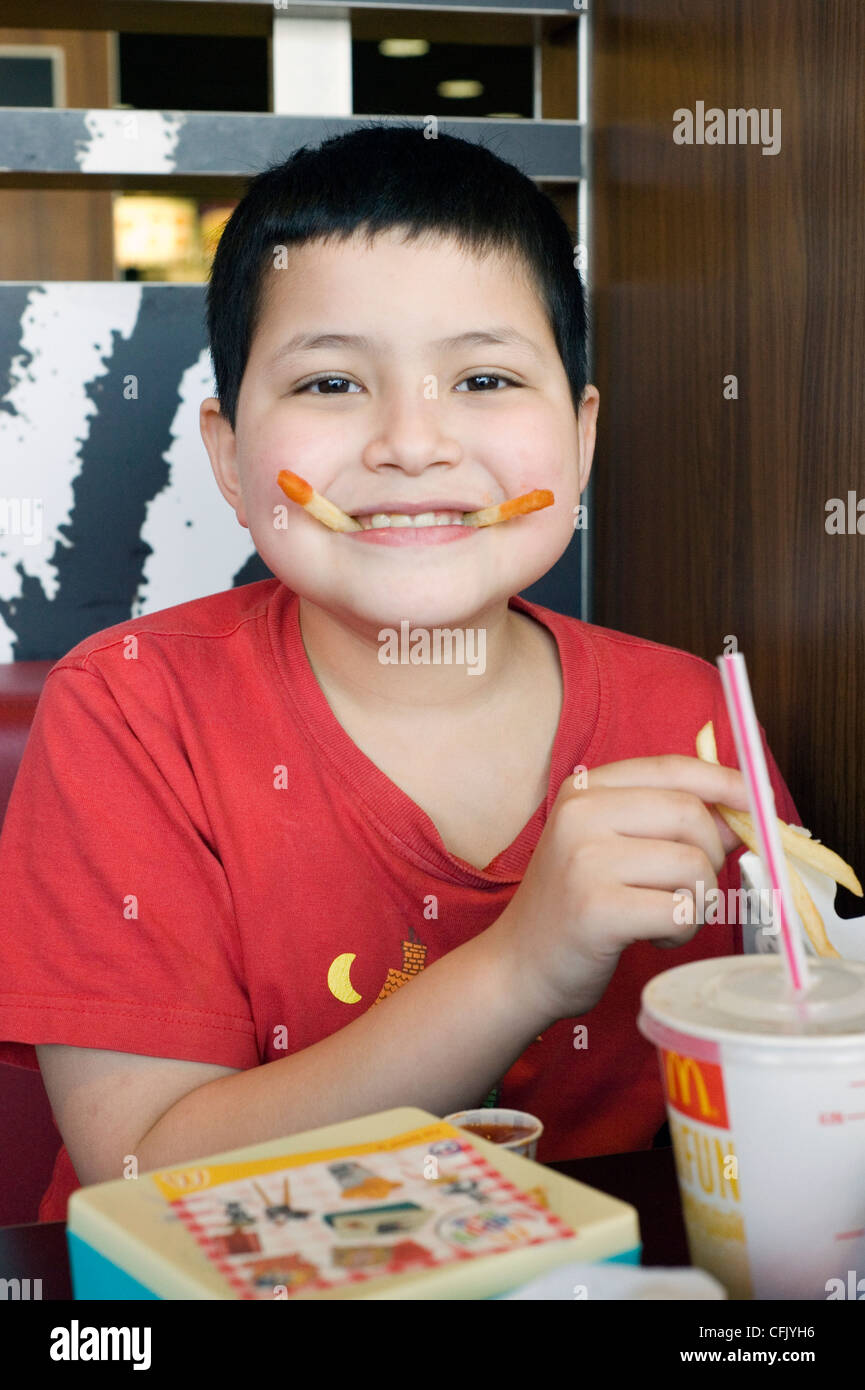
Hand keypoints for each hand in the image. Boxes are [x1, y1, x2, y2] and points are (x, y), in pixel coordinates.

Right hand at [489, 755, 751, 1023]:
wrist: (519, 966)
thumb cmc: (575, 905)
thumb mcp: (612, 847)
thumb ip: (669, 823)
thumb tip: (741, 813)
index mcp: (584, 791)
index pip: (671, 769)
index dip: (725, 781)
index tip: (758, 799)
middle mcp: (580, 815)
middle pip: (690, 815)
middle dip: (710, 855)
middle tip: (688, 885)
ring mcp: (585, 861)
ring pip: (693, 866)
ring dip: (696, 901)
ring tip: (663, 917)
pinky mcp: (597, 910)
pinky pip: (681, 911)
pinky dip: (682, 931)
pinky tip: (653, 938)